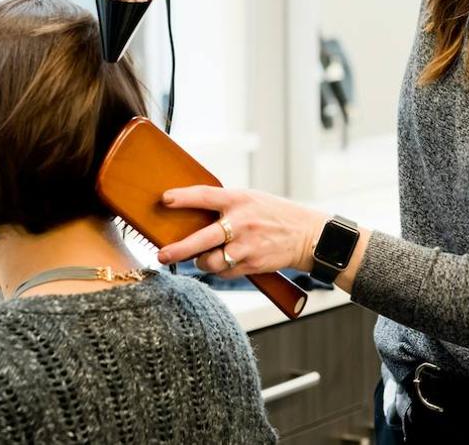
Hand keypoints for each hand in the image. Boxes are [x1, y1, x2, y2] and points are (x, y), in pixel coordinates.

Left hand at [155, 186, 326, 278]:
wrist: (306, 235)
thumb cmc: (274, 214)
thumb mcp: (251, 199)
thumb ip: (226, 205)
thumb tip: (192, 214)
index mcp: (239, 200)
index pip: (206, 196)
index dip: (183, 198)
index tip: (165, 199)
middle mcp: (242, 222)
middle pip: (202, 239)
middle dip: (178, 250)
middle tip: (161, 254)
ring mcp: (247, 246)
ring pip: (211, 262)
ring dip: (201, 262)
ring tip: (201, 258)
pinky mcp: (252, 265)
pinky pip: (225, 273)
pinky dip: (220, 270)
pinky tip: (226, 262)